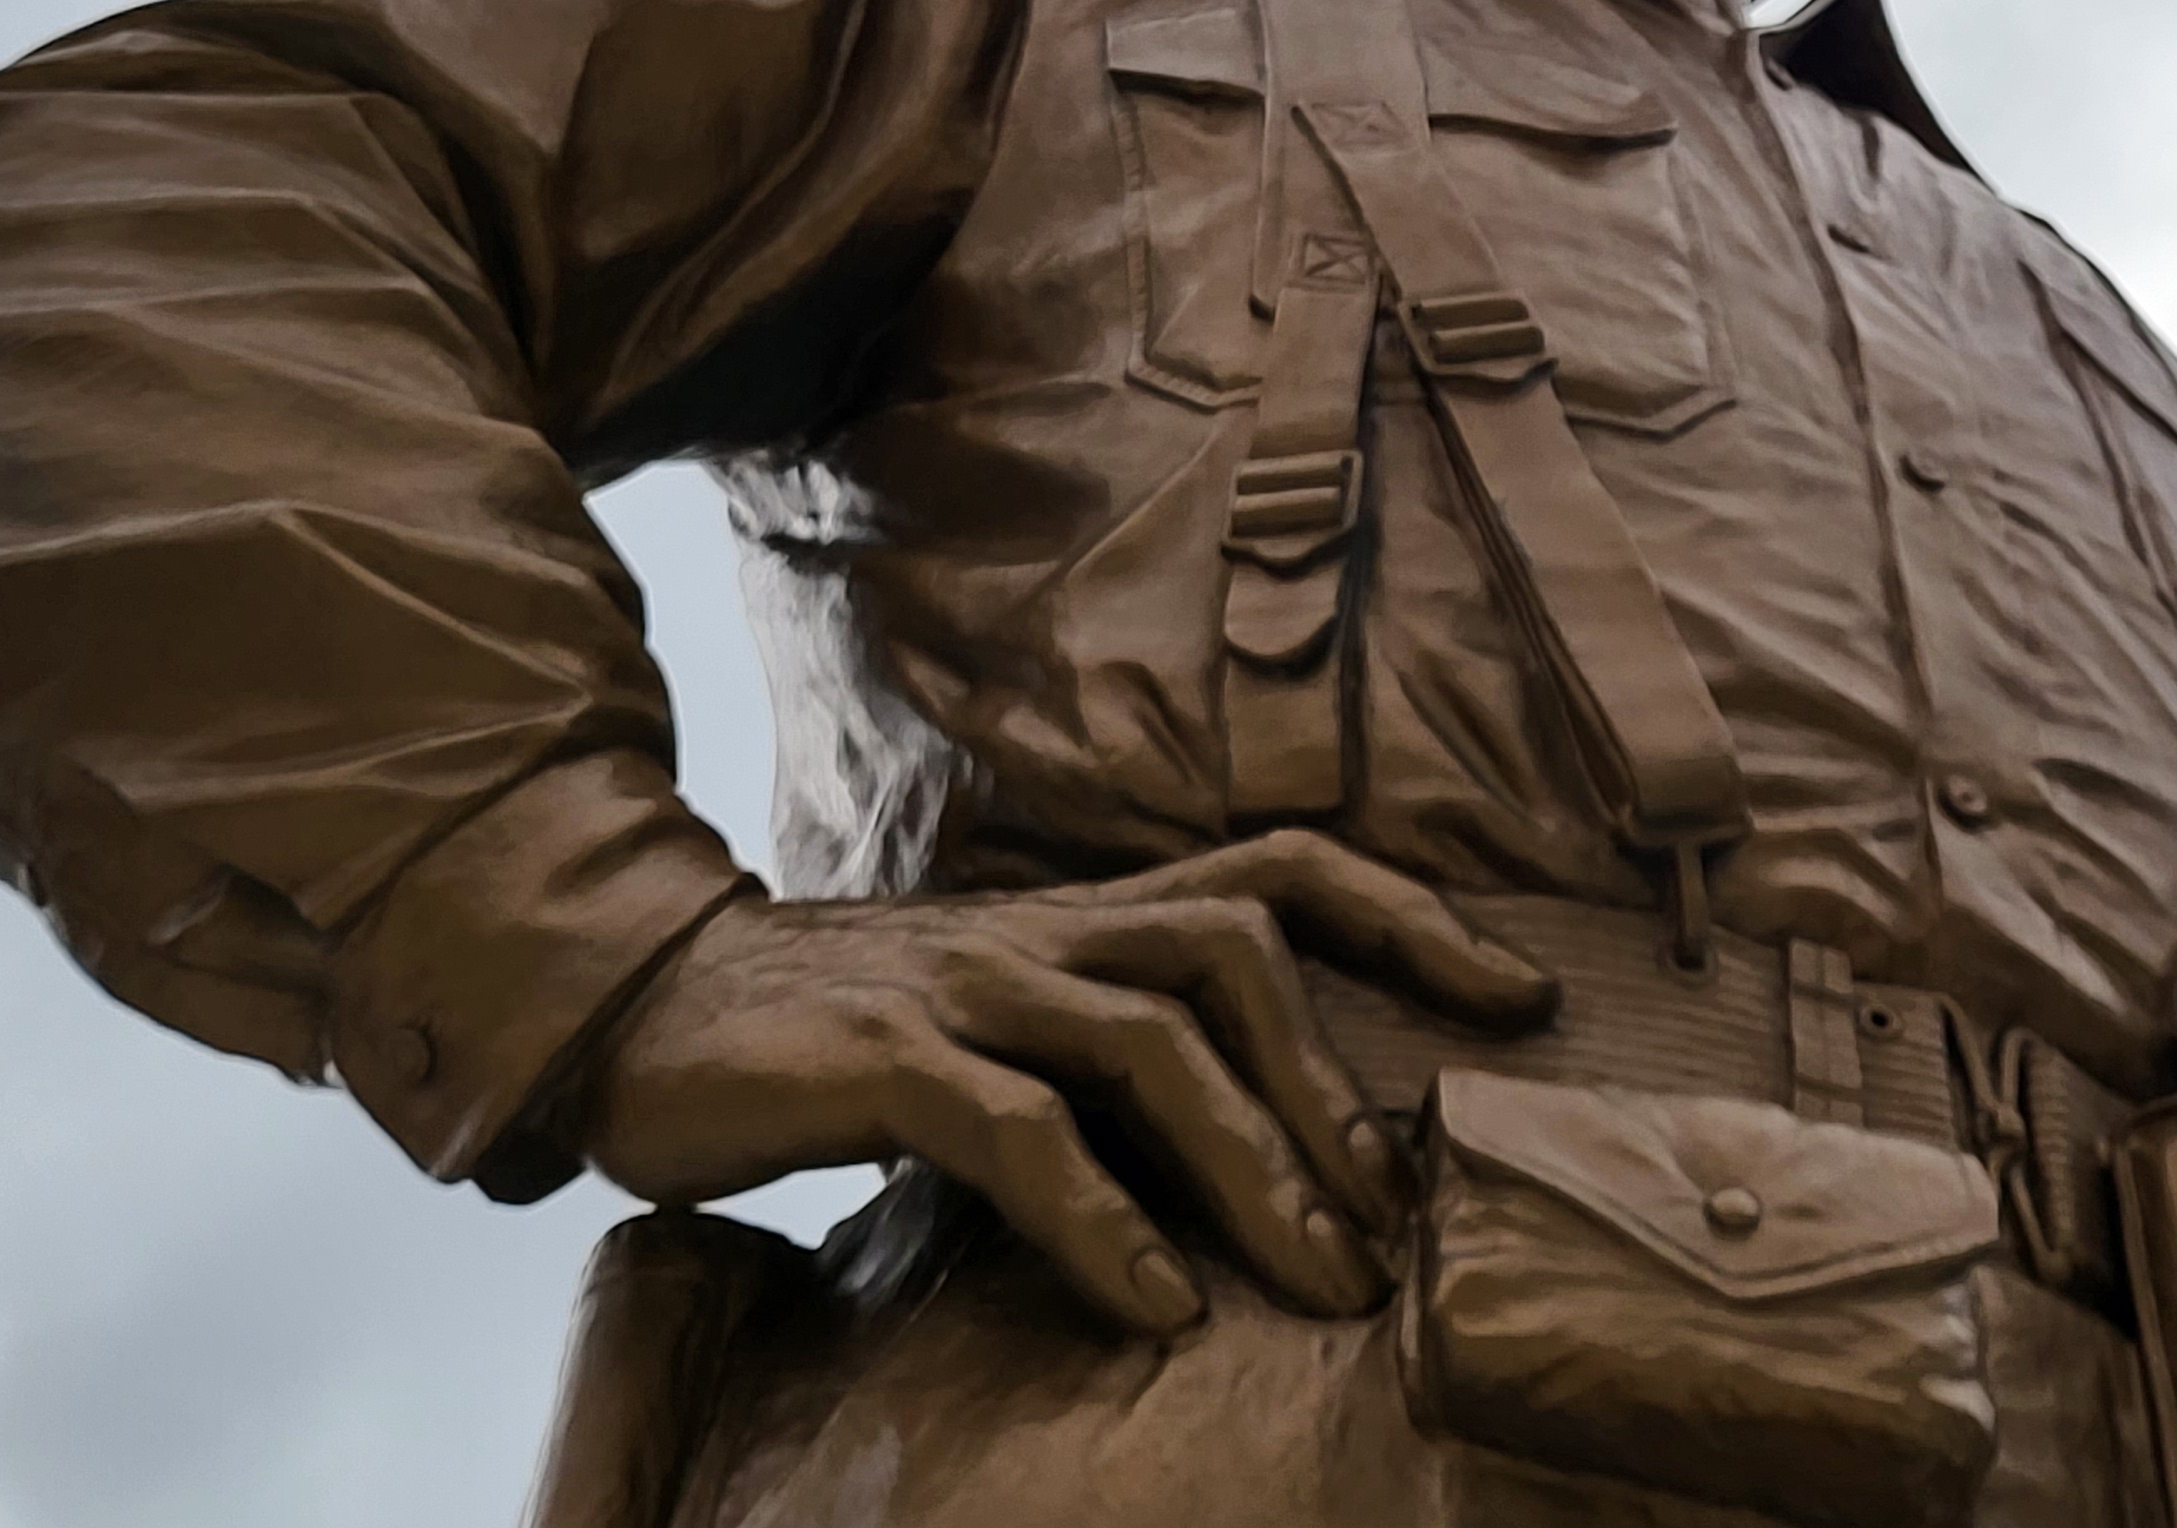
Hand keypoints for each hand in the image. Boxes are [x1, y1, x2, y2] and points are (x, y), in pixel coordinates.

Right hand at [579, 832, 1556, 1336]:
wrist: (653, 1019)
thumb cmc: (857, 1038)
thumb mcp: (1018, 1025)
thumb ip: (1125, 1054)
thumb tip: (1275, 1146)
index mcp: (1095, 918)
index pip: (1282, 871)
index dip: (1413, 915)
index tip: (1522, 996)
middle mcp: (1052, 931)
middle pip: (1242, 953)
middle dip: (1339, 1089)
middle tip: (1400, 1222)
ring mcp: (972, 986)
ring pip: (1154, 1042)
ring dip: (1255, 1166)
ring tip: (1322, 1282)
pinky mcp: (887, 1059)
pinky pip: (1022, 1131)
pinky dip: (1103, 1220)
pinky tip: (1158, 1305)